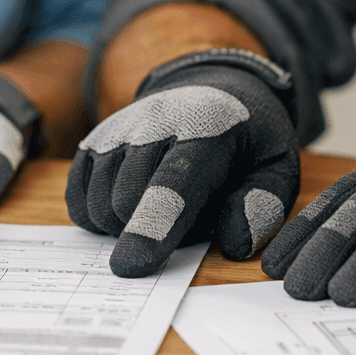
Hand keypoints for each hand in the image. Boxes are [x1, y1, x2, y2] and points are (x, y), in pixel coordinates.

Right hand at [67, 49, 299, 277]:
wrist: (211, 89)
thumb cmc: (245, 140)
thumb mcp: (277, 166)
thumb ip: (263, 207)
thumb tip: (233, 245)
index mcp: (207, 127)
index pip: (173, 182)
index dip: (152, 226)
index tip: (133, 264)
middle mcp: (152, 121)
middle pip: (127, 201)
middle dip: (158, 232)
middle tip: (194, 214)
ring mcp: (116, 130)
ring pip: (99, 205)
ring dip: (129, 227)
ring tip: (166, 206)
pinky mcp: (92, 142)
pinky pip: (78, 202)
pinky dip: (100, 219)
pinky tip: (132, 206)